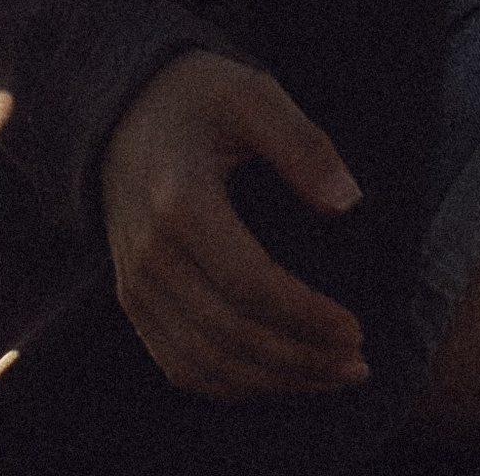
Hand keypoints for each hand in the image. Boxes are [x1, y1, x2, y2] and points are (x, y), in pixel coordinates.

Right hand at [99, 49, 368, 400]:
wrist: (122, 109)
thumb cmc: (197, 99)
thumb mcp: (251, 95)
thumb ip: (302, 143)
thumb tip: (348, 203)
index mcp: (181, 202)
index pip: (250, 285)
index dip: (306, 317)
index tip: (356, 328)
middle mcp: (151, 254)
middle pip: (231, 336)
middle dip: (301, 360)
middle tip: (357, 363)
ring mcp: (136, 284)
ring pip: (207, 363)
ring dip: (274, 381)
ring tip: (330, 374)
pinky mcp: (133, 301)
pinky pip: (180, 365)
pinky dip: (232, 384)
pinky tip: (278, 375)